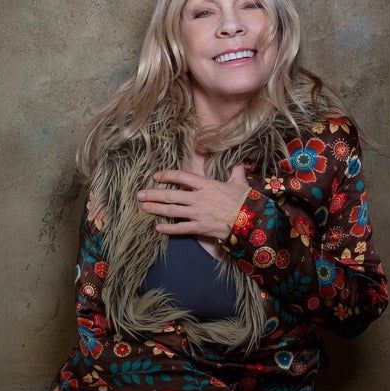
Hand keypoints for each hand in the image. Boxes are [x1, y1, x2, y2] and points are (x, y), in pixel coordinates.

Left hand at [136, 164, 250, 239]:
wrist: (250, 221)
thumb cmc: (245, 201)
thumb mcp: (240, 182)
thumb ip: (236, 170)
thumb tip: (239, 161)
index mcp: (206, 184)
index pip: (182, 176)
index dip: (167, 175)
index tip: (156, 176)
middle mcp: (198, 198)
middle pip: (171, 195)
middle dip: (154, 194)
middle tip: (140, 194)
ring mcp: (197, 213)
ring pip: (171, 211)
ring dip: (156, 209)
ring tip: (143, 207)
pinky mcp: (199, 227)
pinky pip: (180, 228)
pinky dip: (168, 229)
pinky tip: (157, 228)